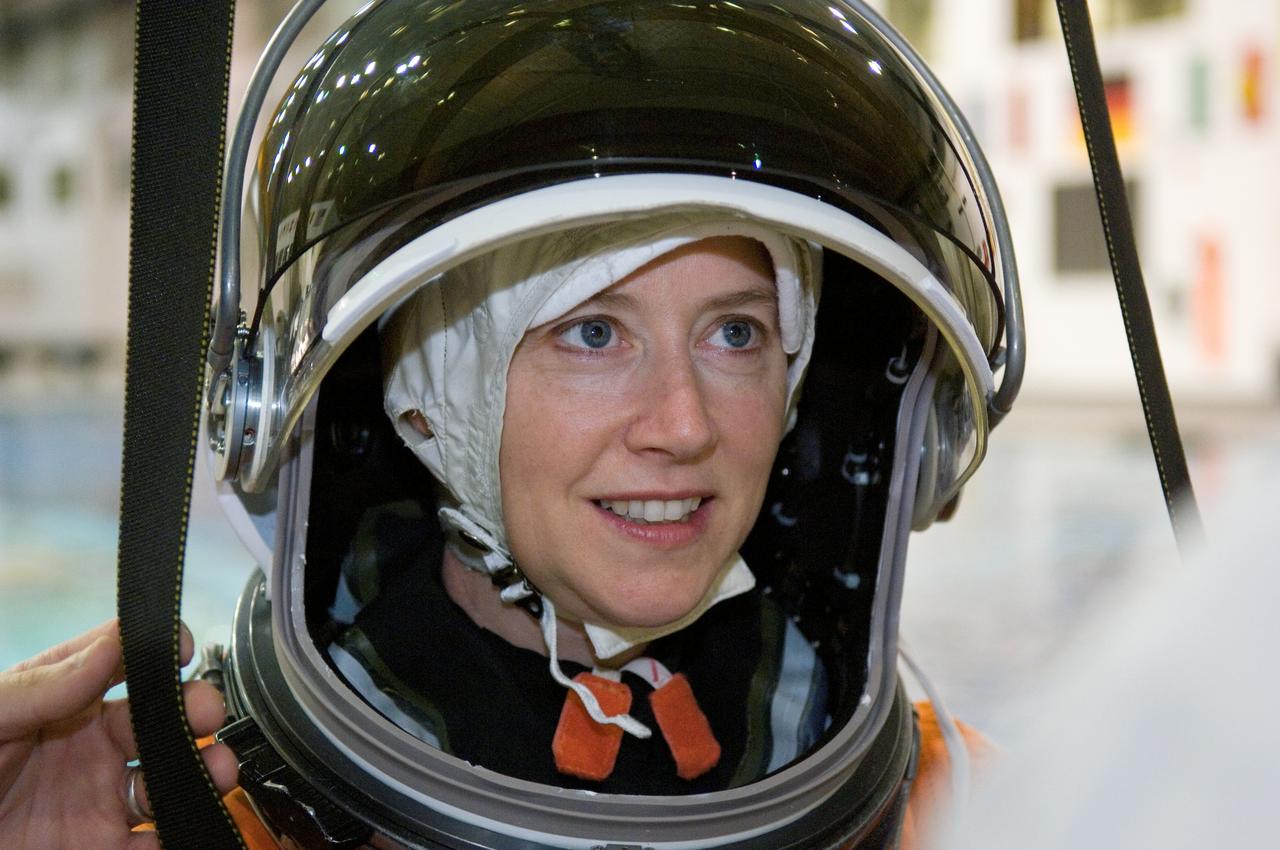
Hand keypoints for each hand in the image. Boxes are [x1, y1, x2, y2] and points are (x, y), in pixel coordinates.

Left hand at [0, 620, 237, 848]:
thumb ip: (38, 687)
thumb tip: (110, 647)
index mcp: (54, 703)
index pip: (118, 662)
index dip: (155, 650)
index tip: (180, 651)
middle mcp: (84, 748)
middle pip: (159, 719)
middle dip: (193, 711)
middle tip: (205, 715)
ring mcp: (96, 804)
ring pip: (170, 780)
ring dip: (204, 772)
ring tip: (218, 774)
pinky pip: (157, 845)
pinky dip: (183, 835)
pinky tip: (183, 829)